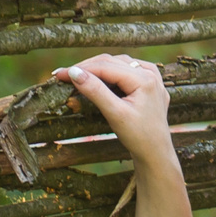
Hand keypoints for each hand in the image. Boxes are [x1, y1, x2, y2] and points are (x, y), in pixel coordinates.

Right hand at [60, 55, 175, 173]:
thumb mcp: (115, 114)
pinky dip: (111, 72)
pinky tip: (99, 77)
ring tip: (77, 76)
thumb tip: (74, 72)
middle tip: (63, 75)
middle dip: (87, 67)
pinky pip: (127, 70)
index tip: (59, 74)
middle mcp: (151, 73)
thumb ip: (95, 91)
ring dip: (98, 68)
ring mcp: (153, 77)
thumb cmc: (138, 137)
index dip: (80, 69)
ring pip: (119, 64)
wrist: (156, 154)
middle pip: (112, 62)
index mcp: (144, 78)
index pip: (106, 67)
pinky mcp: (150, 84)